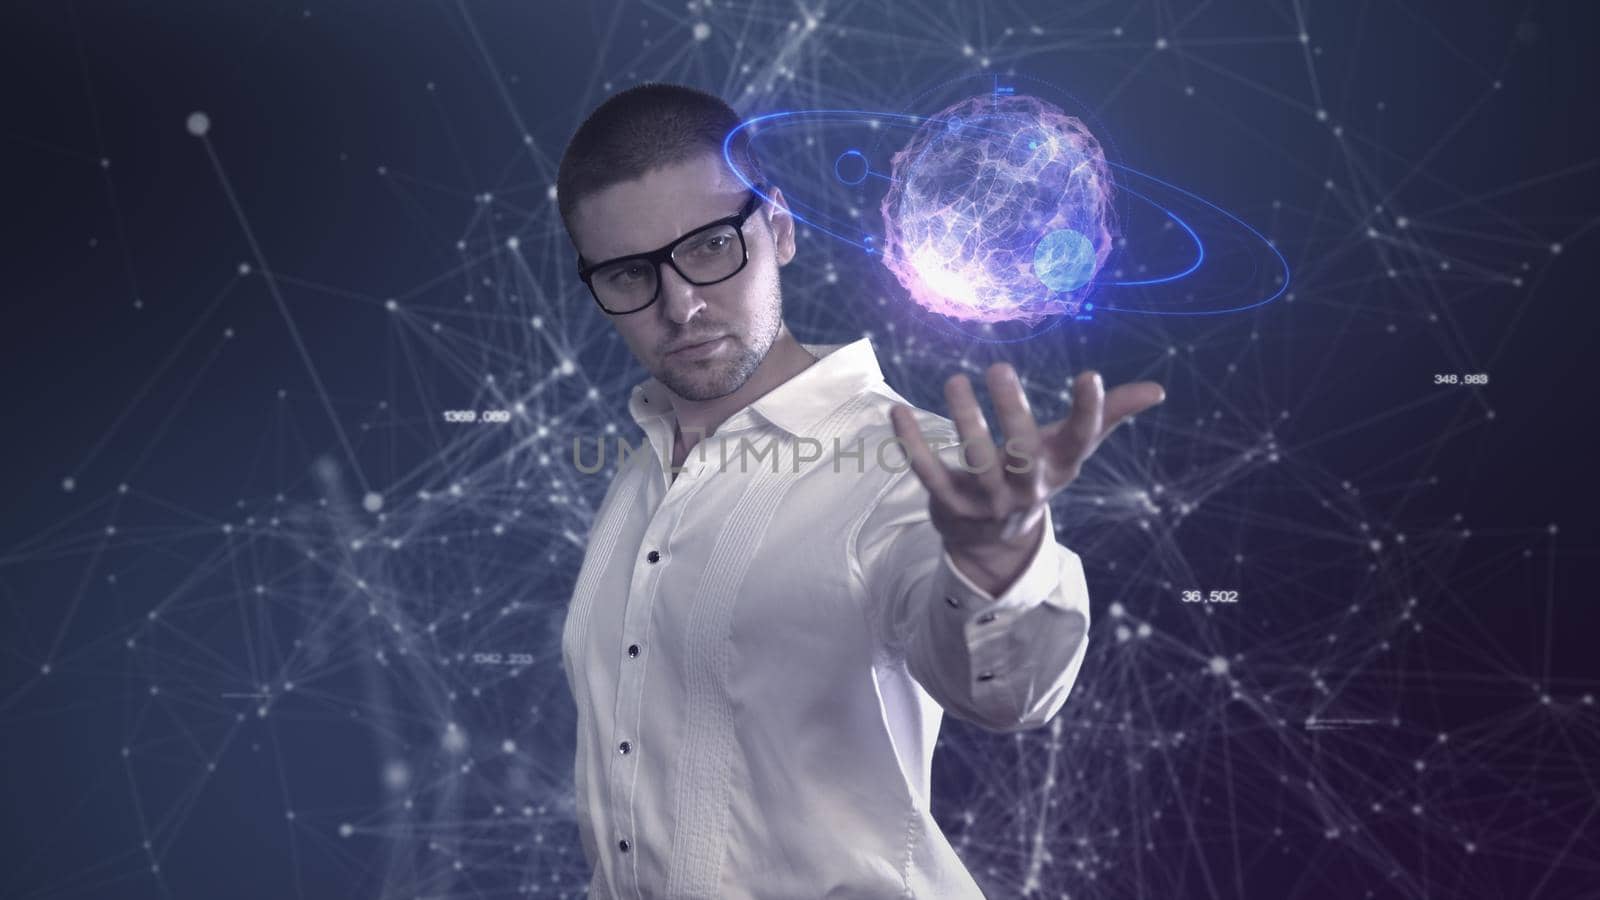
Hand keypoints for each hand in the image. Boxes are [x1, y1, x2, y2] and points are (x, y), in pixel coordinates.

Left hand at [889, 364, 1165, 592]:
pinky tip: (896, 411)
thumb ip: (1108, 415)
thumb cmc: (1035, 472)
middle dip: (1012, 413)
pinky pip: (929, 474)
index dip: (1090, 412)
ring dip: (963, 420)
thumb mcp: (1068, 448)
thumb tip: (1158, 389)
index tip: (1089, 376)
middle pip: (1024, 454)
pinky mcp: (950, 504)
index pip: (1082, 440)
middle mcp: (1027, 486)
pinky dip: (911, 444)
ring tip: (955, 380)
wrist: (992, 537)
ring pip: (976, 461)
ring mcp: (988, 499)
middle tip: (999, 368)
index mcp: (1059, 467)